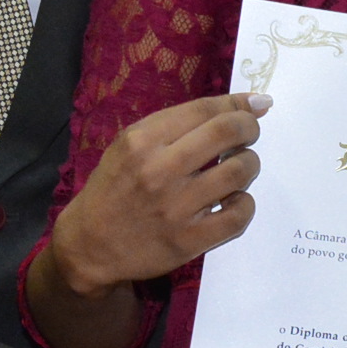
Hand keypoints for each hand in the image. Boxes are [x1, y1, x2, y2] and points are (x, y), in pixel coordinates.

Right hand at [53, 92, 267, 294]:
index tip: (255, 107)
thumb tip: (247, 103)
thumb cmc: (116, 187)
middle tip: (248, 137)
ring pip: (239, 171)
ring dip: (249, 165)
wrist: (91, 244)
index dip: (238, 104)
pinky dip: (245, 203)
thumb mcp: (130, 146)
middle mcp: (159, 170)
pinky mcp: (189, 240)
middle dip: (249, 129)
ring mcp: (176, 207)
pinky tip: (233, 201)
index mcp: (142, 141)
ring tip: (238, 169)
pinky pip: (239, 215)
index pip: (205, 110)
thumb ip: (180, 124)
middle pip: (227, 133)